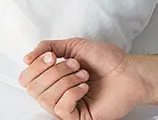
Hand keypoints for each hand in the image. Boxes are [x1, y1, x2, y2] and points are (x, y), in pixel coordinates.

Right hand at [20, 39, 148, 119]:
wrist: (130, 72)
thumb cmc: (107, 59)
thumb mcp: (75, 46)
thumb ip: (48, 47)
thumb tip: (27, 58)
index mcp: (53, 78)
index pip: (26, 78)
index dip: (37, 66)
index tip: (54, 56)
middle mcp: (56, 94)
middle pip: (32, 88)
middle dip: (55, 72)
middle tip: (76, 65)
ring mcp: (66, 107)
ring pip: (45, 98)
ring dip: (66, 81)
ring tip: (84, 75)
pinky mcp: (77, 117)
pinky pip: (61, 109)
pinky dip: (73, 93)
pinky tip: (85, 88)